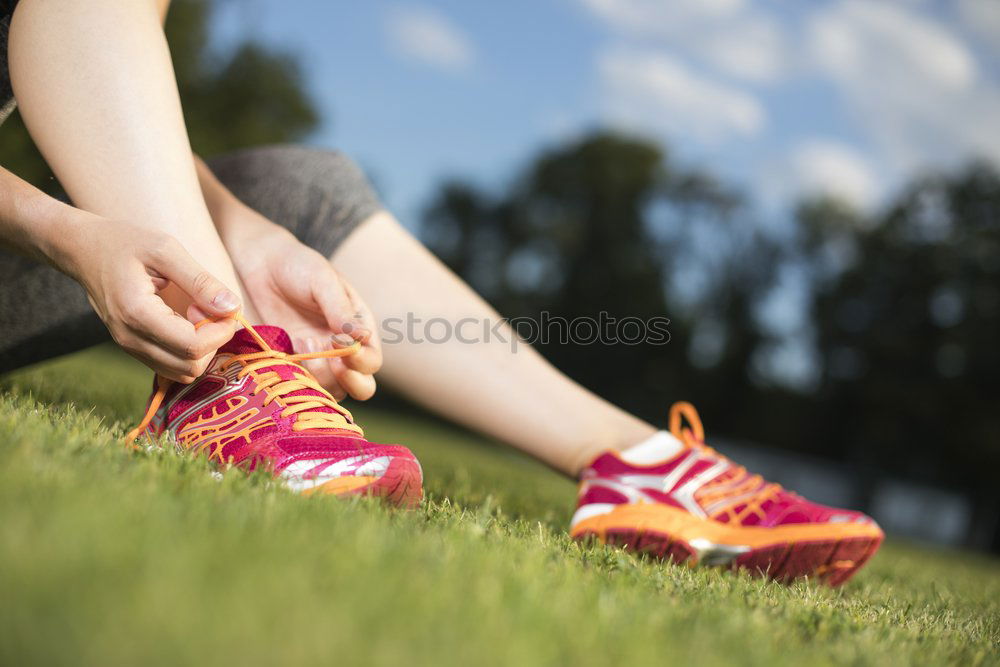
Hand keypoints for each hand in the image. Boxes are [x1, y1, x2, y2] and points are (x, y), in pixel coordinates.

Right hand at [61, 216, 240, 381]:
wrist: (82, 249)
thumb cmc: (124, 242)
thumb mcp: (166, 249)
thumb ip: (200, 280)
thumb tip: (233, 308)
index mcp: (137, 314)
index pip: (193, 347)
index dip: (221, 331)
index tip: (224, 307)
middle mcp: (130, 338)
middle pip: (191, 366)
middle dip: (213, 341)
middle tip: (208, 308)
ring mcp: (129, 347)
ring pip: (183, 372)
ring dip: (202, 349)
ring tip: (196, 314)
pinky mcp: (133, 348)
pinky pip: (171, 366)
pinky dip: (189, 352)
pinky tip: (186, 322)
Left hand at [226, 222, 381, 399]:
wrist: (262, 263)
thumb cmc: (299, 266)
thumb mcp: (323, 280)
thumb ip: (340, 309)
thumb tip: (361, 337)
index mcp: (360, 327)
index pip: (372, 360)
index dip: (360, 362)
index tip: (336, 343)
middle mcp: (344, 349)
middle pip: (362, 386)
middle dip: (349, 382)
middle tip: (328, 363)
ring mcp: (318, 359)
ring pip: (332, 391)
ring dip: (319, 377)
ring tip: (301, 344)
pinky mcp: (293, 362)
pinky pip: (302, 385)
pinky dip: (296, 377)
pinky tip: (287, 350)